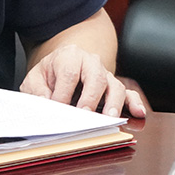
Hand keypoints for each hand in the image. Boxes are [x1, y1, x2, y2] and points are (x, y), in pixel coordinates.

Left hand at [20, 43, 145, 118]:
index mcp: (69, 57)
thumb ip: (37, 90)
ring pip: (115, 86)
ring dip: (114, 103)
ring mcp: (105, 75)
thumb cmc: (50, 75)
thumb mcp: (35, 79)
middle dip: (91, 97)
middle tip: (85, 114)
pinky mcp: (114, 88)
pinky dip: (135, 103)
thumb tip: (46, 103)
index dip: (64, 93)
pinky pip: (129, 93)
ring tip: (110, 118)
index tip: (59, 109)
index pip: (69, 73)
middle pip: (96, 76)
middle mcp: (91, 63)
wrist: (62, 66)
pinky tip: (139, 113)